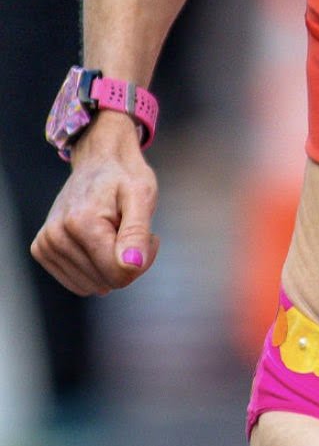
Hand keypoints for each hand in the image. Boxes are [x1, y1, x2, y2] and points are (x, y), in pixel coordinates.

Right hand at [31, 114, 159, 295]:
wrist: (99, 160)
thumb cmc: (124, 177)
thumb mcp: (142, 197)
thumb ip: (136, 233)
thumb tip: (131, 265)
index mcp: (81, 224)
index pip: (119, 274)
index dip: (142, 260)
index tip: (148, 235)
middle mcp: (57, 236)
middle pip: (107, 282)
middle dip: (127, 262)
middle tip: (129, 229)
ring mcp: (46, 244)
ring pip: (93, 285)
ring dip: (111, 264)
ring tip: (114, 232)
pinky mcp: (42, 250)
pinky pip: (78, 282)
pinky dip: (94, 267)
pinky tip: (98, 240)